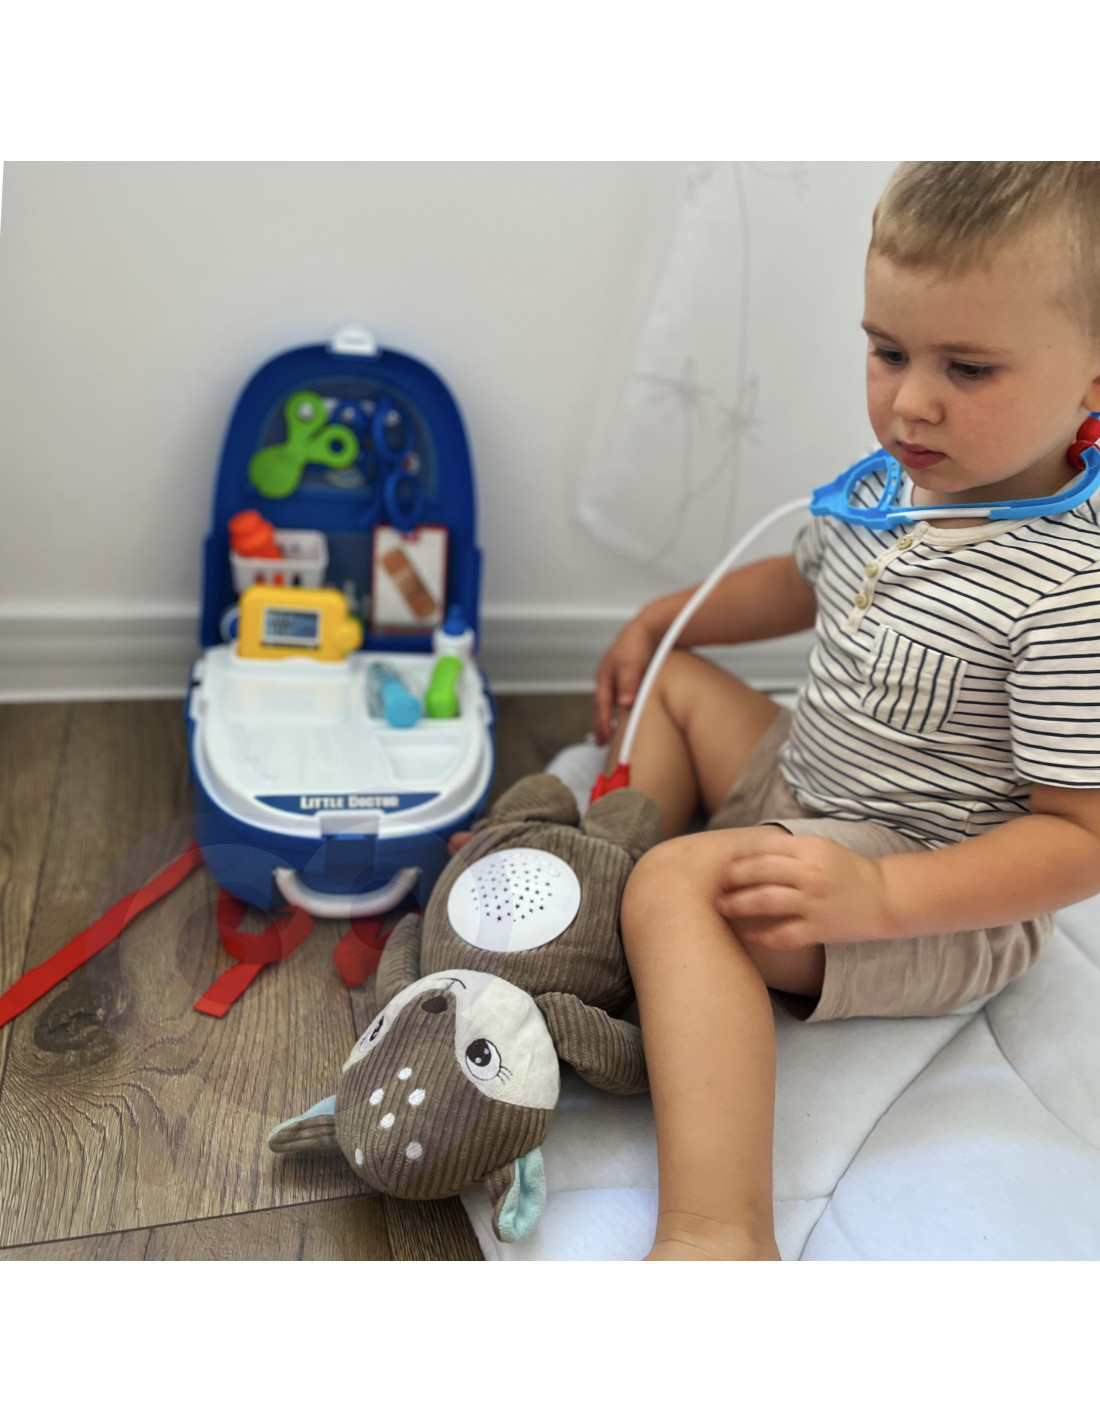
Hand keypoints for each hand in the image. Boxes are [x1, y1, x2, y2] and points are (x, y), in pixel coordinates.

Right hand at [592, 616, 660, 745]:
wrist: (654, 626)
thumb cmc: (638, 642)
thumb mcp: (631, 662)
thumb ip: (629, 682)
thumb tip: (624, 703)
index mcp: (605, 676)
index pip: (602, 705)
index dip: (602, 723)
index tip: (605, 739)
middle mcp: (611, 679)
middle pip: (604, 706)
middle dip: (601, 724)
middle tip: (601, 743)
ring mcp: (622, 679)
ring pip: (614, 703)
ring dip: (612, 718)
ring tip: (613, 734)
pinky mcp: (634, 679)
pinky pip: (627, 698)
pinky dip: (625, 710)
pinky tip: (631, 716)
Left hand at [714, 830, 896, 949]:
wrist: (885, 897)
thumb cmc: (847, 871)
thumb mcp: (821, 848)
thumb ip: (790, 848)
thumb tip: (748, 852)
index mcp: (810, 849)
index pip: (764, 850)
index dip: (739, 858)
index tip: (723, 865)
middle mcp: (810, 874)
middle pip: (759, 872)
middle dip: (731, 879)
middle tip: (714, 886)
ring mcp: (814, 902)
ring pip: (765, 901)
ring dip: (737, 904)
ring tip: (722, 907)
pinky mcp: (819, 928)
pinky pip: (784, 934)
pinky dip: (764, 936)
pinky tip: (749, 935)